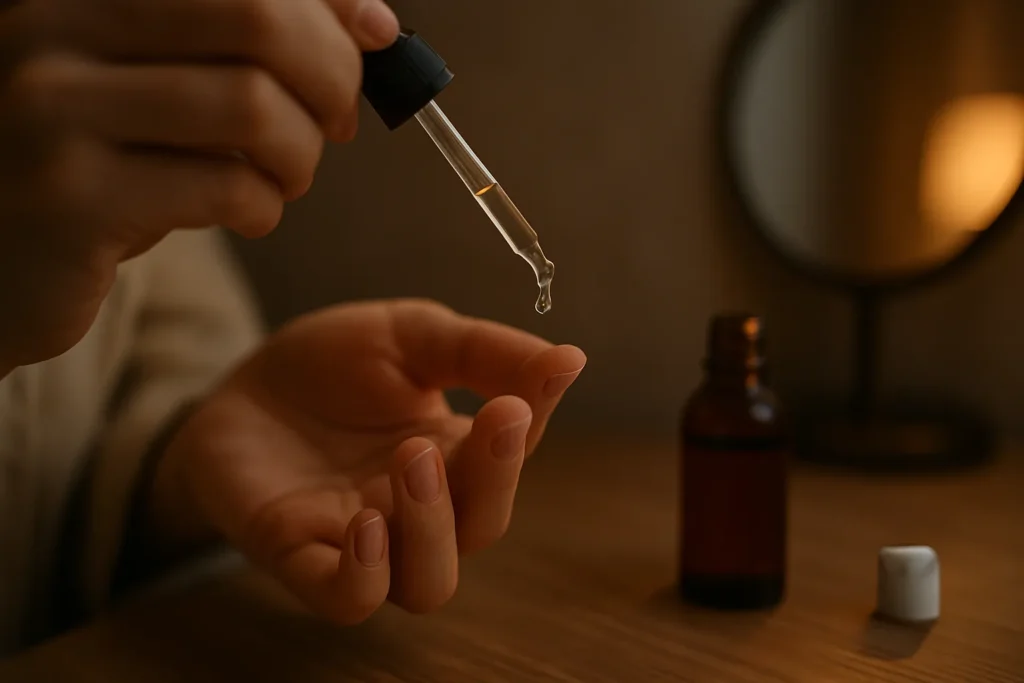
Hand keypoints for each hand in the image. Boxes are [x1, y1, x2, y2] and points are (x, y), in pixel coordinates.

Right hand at [0, 0, 397, 371]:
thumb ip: (247, 42)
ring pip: (251, 106)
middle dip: (331, 77)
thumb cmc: (102, 161)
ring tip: (287, 178)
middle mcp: (52, 24)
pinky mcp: (69, 198)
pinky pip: (224, 188)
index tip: (374, 39)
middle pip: (259, 19)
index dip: (329, 4)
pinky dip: (265, 206)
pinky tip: (251, 214)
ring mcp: (51, 108)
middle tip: (338, 123)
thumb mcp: (162, 81)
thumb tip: (375, 23)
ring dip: (301, 153)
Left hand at [158, 299, 586, 620]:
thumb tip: (568, 360)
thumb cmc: (331, 365)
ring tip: (415, 456)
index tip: (554, 371)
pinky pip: (348, 599)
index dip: (540, 413)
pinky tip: (365, 520)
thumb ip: (481, 351)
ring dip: (435, 527)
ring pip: (429, 583)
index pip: (515, 450)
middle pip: (482, 526)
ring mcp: (364, 540)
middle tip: (495, 414)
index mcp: (457, 454)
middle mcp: (421, 509)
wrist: (240, 384)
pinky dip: (367, 574)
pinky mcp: (302, 557)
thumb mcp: (410, 336)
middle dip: (497, 475)